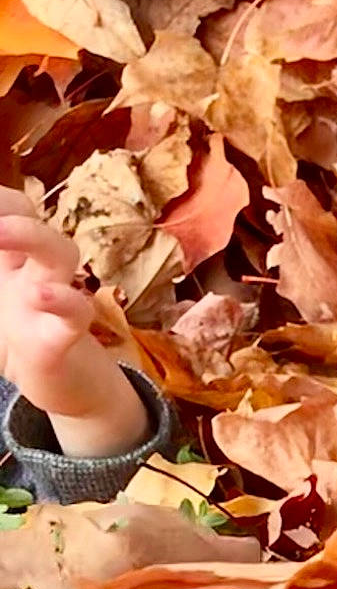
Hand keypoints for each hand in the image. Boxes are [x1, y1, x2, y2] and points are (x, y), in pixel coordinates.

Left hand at [0, 186, 149, 456]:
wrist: (54, 386)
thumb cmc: (13, 339)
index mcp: (11, 260)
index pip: (14, 209)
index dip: (0, 201)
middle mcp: (34, 272)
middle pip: (33, 220)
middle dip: (8, 207)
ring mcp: (53, 301)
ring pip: (61, 254)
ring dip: (31, 236)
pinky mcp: (63, 338)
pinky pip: (76, 313)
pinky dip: (63, 302)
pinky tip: (39, 295)